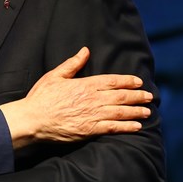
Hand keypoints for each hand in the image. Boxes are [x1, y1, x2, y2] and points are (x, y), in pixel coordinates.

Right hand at [0, 46, 152, 148]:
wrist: (32, 119)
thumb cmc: (41, 97)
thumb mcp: (55, 75)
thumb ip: (72, 64)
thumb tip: (85, 51)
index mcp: (84, 85)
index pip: (112, 81)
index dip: (127, 81)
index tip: (138, 82)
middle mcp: (92, 99)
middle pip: (120, 96)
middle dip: (137, 96)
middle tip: (149, 97)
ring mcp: (92, 115)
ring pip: (120, 112)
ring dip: (135, 111)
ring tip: (147, 112)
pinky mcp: (89, 130)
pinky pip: (112, 128)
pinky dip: (126, 127)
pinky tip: (136, 127)